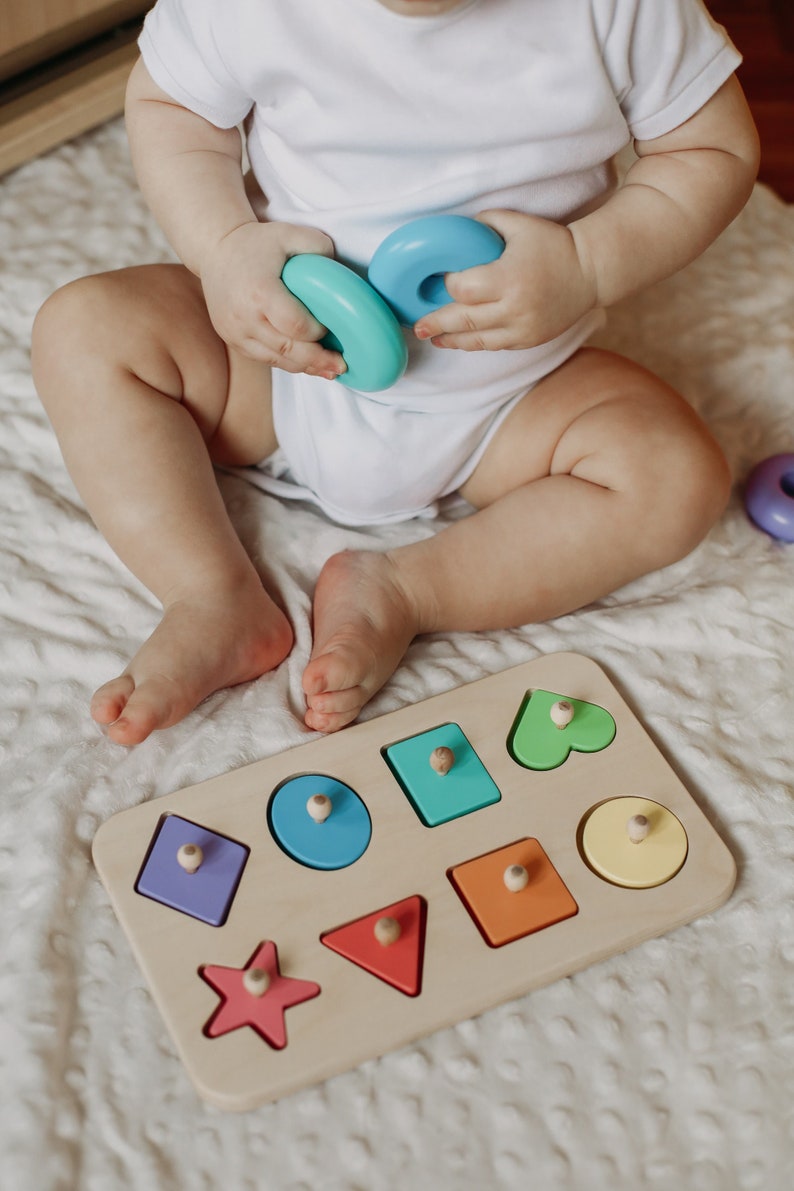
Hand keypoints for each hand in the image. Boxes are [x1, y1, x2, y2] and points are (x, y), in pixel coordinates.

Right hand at [199, 221, 345, 377]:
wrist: (215, 250)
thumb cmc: (255, 243)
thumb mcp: (289, 233)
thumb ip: (319, 247)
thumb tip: (340, 273)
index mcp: (260, 292)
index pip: (297, 326)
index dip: (318, 333)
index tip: (331, 328)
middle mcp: (245, 317)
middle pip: (289, 351)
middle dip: (318, 360)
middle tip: (341, 365)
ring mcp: (235, 331)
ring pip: (277, 360)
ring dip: (305, 367)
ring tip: (327, 369)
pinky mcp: (231, 339)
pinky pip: (264, 358)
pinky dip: (286, 362)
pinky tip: (304, 363)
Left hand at [413, 209, 597, 350]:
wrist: (591, 272)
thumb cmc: (553, 244)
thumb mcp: (519, 224)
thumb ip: (484, 224)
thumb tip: (455, 232)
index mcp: (509, 278)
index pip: (464, 289)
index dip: (449, 285)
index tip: (444, 279)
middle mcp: (514, 308)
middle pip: (464, 320)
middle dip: (437, 323)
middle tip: (417, 326)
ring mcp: (522, 328)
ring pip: (478, 340)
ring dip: (452, 340)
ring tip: (434, 338)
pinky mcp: (529, 340)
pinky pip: (495, 345)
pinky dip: (476, 343)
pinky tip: (460, 340)